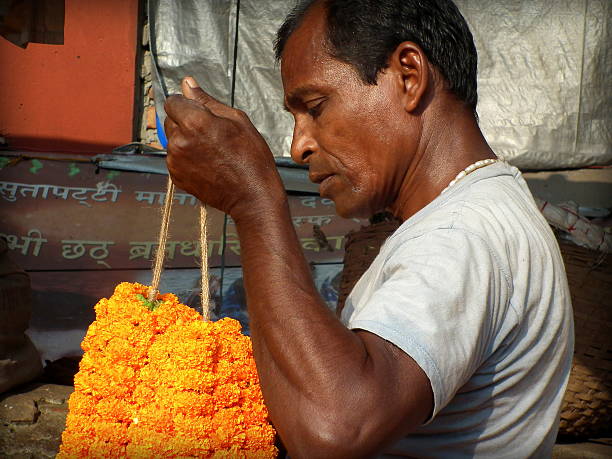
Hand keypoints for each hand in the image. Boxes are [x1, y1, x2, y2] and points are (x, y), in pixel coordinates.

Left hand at [164, 77, 282, 216]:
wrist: (252, 196)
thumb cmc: (251, 158)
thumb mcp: (237, 120)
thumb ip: (207, 101)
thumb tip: (187, 83)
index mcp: (194, 122)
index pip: (172, 101)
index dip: (187, 104)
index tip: (201, 113)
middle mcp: (179, 141)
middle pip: (170, 120)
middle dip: (186, 122)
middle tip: (211, 135)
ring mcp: (175, 161)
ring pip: (172, 140)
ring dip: (186, 141)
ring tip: (212, 152)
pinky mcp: (176, 176)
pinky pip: (175, 159)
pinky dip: (187, 158)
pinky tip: (207, 164)